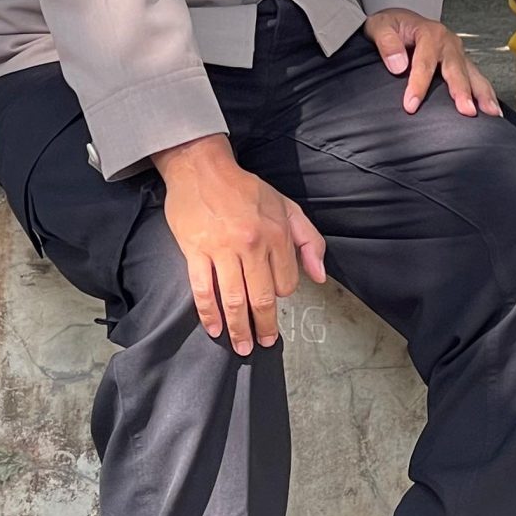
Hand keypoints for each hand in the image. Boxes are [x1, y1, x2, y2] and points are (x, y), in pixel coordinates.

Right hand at [154, 134, 325, 355]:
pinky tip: (214, 329)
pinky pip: (204, 290)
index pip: (286, 281)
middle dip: (264, 325)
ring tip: (242, 346)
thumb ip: (308, 240)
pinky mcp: (196, 251)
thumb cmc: (245, 189)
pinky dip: (209, 314)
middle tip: (264, 344)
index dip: (282, 295)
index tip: (275, 301)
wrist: (202, 169)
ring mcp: (222, 249)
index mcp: (276, 233)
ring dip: (239, 328)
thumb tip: (319, 275)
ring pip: (234, 299)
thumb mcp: (286, 207)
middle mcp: (252, 244)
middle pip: (262, 297)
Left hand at [365, 8, 497, 117]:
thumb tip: (398, 65)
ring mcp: (457, 53)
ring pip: (473, 74)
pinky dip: (486, 93)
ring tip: (491, 112)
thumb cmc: (392, 26)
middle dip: (462, 91)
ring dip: (482, 94)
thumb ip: (387, 43)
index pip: (425, 63)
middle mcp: (448, 42)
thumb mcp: (380, 27)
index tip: (411, 105)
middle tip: (467, 111)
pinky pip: (476, 78)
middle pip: (456, 69)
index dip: (418, 85)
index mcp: (429, 33)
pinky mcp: (462, 62)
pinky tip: (492, 109)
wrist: (401, 21)